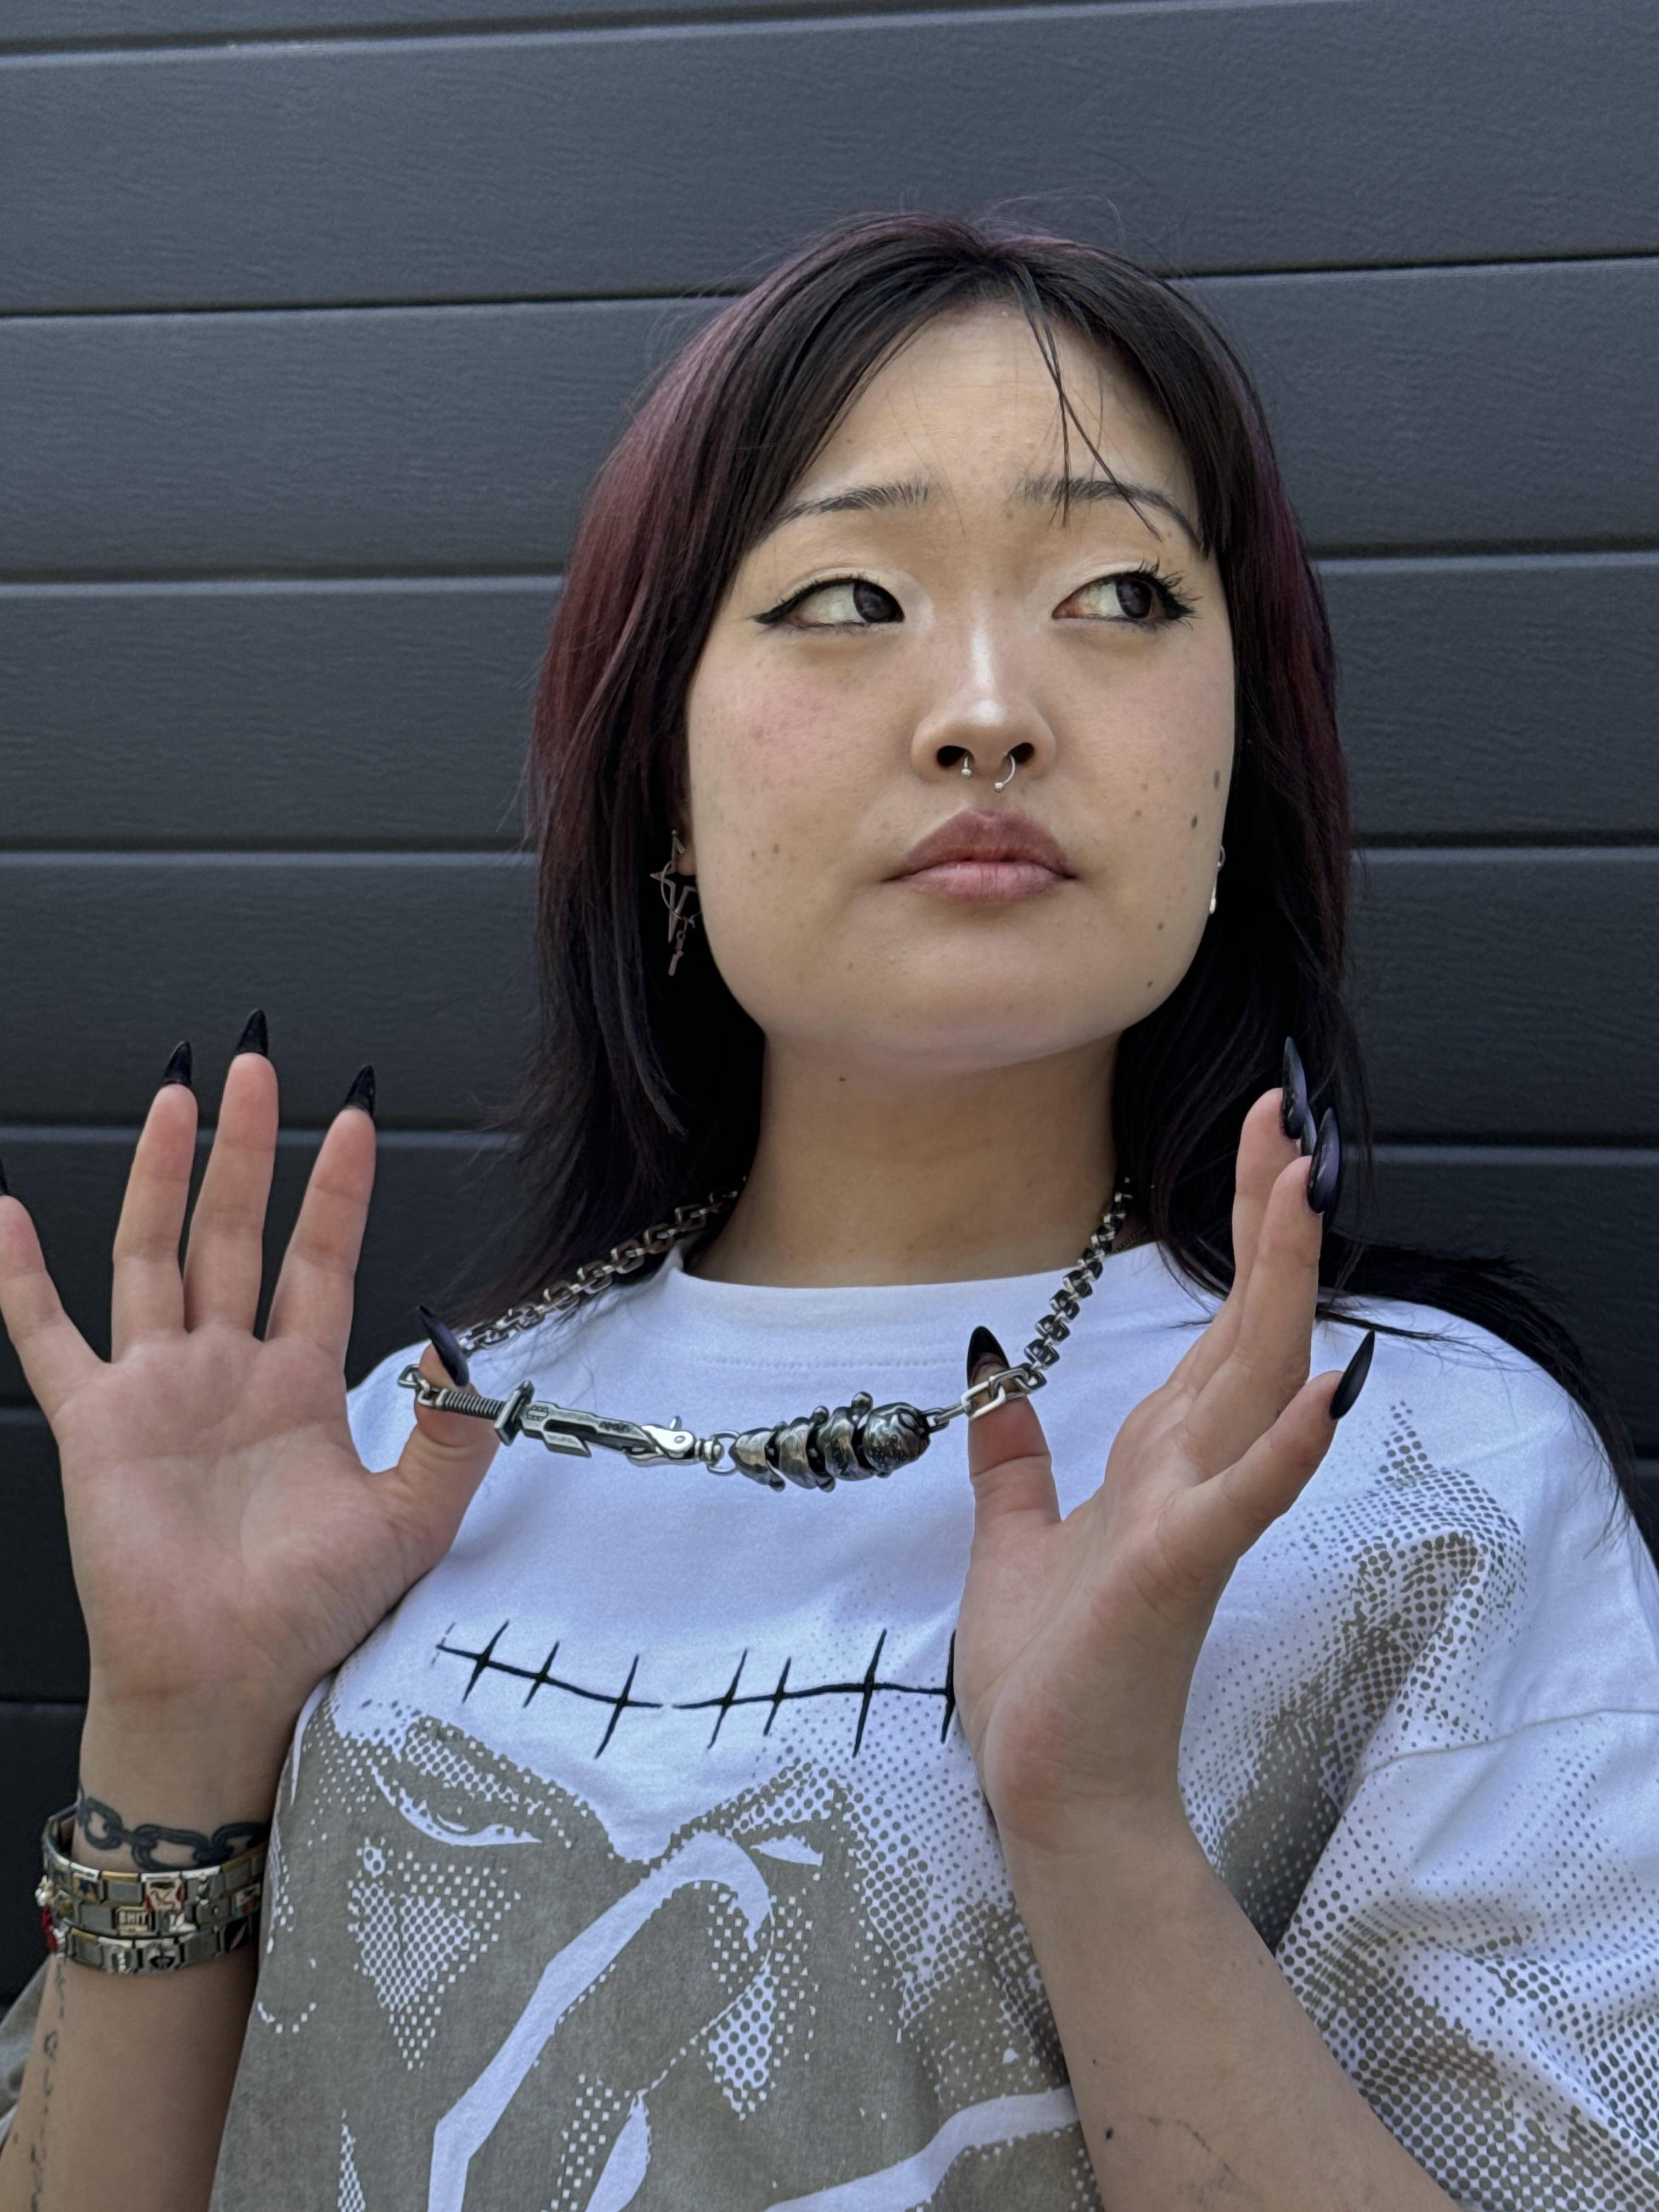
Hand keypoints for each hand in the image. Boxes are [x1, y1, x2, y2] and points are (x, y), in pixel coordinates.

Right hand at [0, 1040, 498, 1774]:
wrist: (231, 1685)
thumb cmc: (313, 1618)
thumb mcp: (413, 1521)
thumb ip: (451, 1435)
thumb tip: (467, 1348)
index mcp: (301, 1388)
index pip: (321, 1260)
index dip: (339, 1190)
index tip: (357, 1119)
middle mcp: (227, 1373)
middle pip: (235, 1232)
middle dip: (248, 1148)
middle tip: (258, 1063)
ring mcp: (157, 1390)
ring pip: (155, 1254)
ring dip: (165, 1174)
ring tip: (181, 1096)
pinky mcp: (94, 1423)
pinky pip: (45, 1335)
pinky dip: (21, 1276)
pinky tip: (9, 1212)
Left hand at [953, 1087, 1370, 1857]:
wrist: (1054, 1787)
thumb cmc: (1051, 1677)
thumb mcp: (1012, 1539)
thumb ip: (1016, 1459)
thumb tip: (992, 1375)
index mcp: (1158, 1463)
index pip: (1213, 1331)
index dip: (1237, 1241)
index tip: (1256, 1150)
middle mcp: (1191, 1476)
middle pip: (1246, 1330)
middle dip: (1265, 1227)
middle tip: (1285, 1127)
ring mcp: (1193, 1520)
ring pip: (1254, 1385)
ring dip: (1280, 1293)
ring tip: (1305, 1199)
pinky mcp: (1176, 1571)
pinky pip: (1243, 1498)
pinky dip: (1284, 1446)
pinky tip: (1326, 1389)